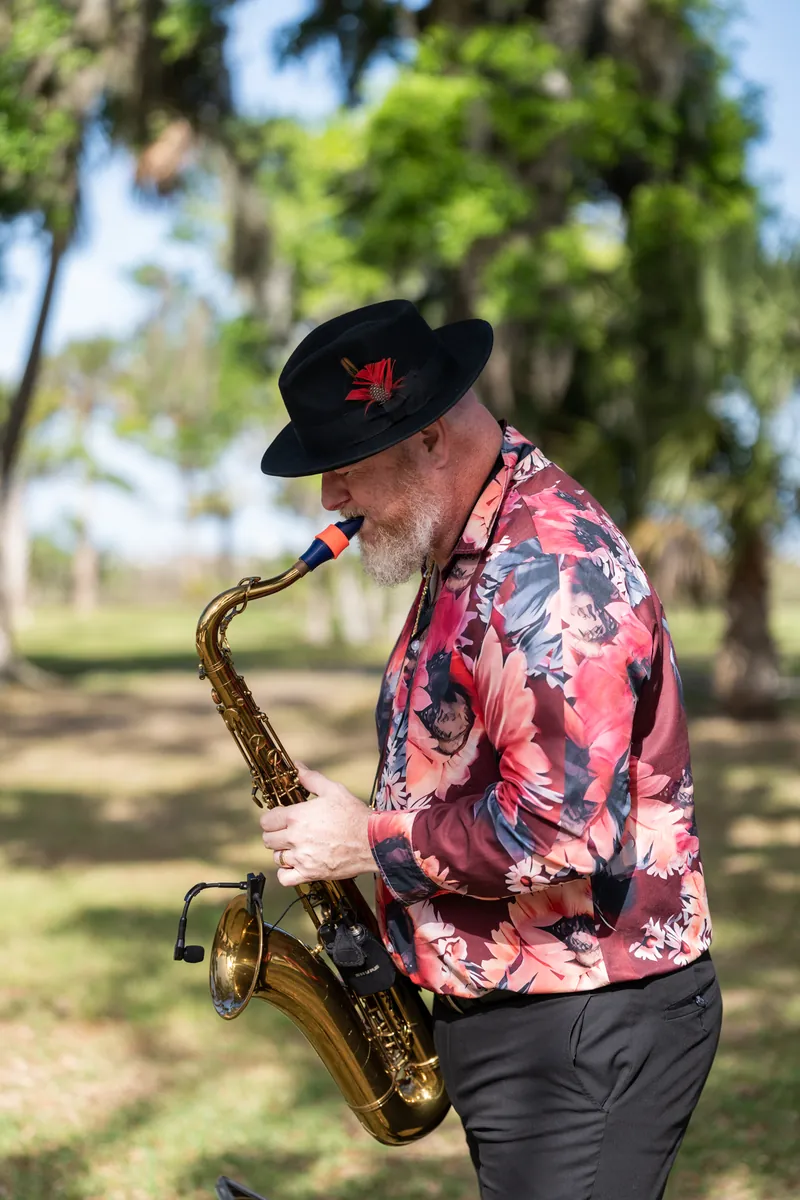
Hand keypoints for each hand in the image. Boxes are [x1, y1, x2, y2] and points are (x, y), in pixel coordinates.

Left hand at [260, 761, 375, 886]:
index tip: (279, 819)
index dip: (271, 819)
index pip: (267, 820)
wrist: (372, 841)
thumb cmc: (354, 815)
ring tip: (294, 847)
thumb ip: (310, 779)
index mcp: (297, 816)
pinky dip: (285, 873)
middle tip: (286, 832)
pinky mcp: (310, 873)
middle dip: (275, 834)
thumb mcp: (333, 790)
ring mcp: (302, 857)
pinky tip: (295, 865)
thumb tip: (297, 766)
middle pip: (268, 839)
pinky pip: (284, 878)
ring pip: (276, 857)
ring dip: (282, 852)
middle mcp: (295, 837)